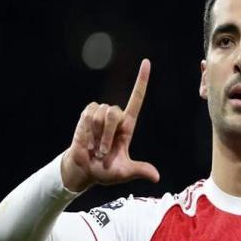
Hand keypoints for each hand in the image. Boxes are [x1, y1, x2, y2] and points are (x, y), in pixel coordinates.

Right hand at [61, 59, 159, 191]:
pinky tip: (86, 140)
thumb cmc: (105, 171)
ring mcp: (100, 115)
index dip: (141, 81)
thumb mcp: (125, 172)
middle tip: (103, 153)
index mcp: (127, 126)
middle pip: (115, 113)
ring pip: (102, 114)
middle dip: (107, 135)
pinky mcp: (86, 115)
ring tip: (95, 147)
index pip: (136, 98)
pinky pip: (89, 114)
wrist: (85, 171)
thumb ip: (140, 171)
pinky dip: (87, 129)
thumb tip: (156, 177)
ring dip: (97, 135)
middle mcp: (115, 117)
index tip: (146, 62)